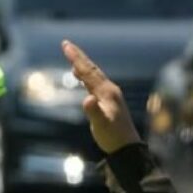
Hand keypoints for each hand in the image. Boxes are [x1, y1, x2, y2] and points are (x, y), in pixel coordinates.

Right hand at [62, 39, 140, 153]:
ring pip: (94, 75)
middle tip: (66, 44)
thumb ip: (93, 111)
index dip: (76, 58)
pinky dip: (86, 77)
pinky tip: (83, 79)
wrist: (127, 148)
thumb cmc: (113, 137)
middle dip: (78, 57)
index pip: (88, 72)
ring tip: (73, 57)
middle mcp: (110, 90)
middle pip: (92, 69)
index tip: (66, 45)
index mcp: (107, 92)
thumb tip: (86, 99)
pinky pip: (95, 84)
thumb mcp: (101, 125)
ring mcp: (110, 95)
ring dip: (83, 65)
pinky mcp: (109, 102)